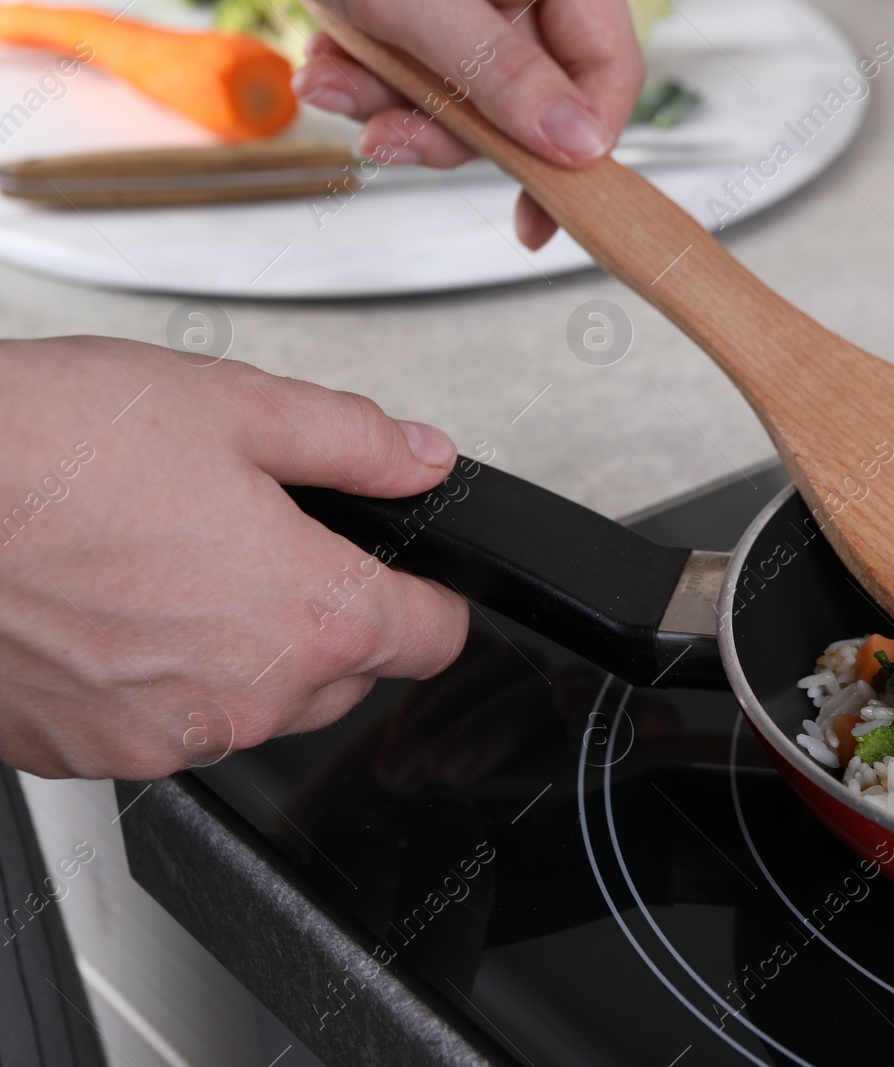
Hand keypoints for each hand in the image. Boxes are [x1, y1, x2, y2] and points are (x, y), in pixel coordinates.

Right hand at [0, 337, 469, 778]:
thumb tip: (421, 459)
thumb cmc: (39, 450)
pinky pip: (165, 726)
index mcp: (309, 615)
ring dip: (244, 652)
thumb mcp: (230, 406)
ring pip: (258, 707)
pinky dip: (160, 680)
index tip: (417, 579)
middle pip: (350, 678)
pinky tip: (112, 610)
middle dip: (332, 618)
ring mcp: (164, 738)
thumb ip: (353, 442)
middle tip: (265, 543)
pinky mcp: (87, 754)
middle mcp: (247, 698)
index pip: (434, 639)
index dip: (433, 597)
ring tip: (173, 565)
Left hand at [292, 0, 643, 249]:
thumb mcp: (427, 3)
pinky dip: (367, 75)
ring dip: (388, 104)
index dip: (579, 151)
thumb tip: (580, 146)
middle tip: (387, 140)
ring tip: (330, 83)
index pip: (607, 75)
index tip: (538, 211)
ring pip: (463, 91)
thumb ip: (505, 74)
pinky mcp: (426, 6)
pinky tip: (326, 61)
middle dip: (445, 129)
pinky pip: (418, 66)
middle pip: (526, 100)